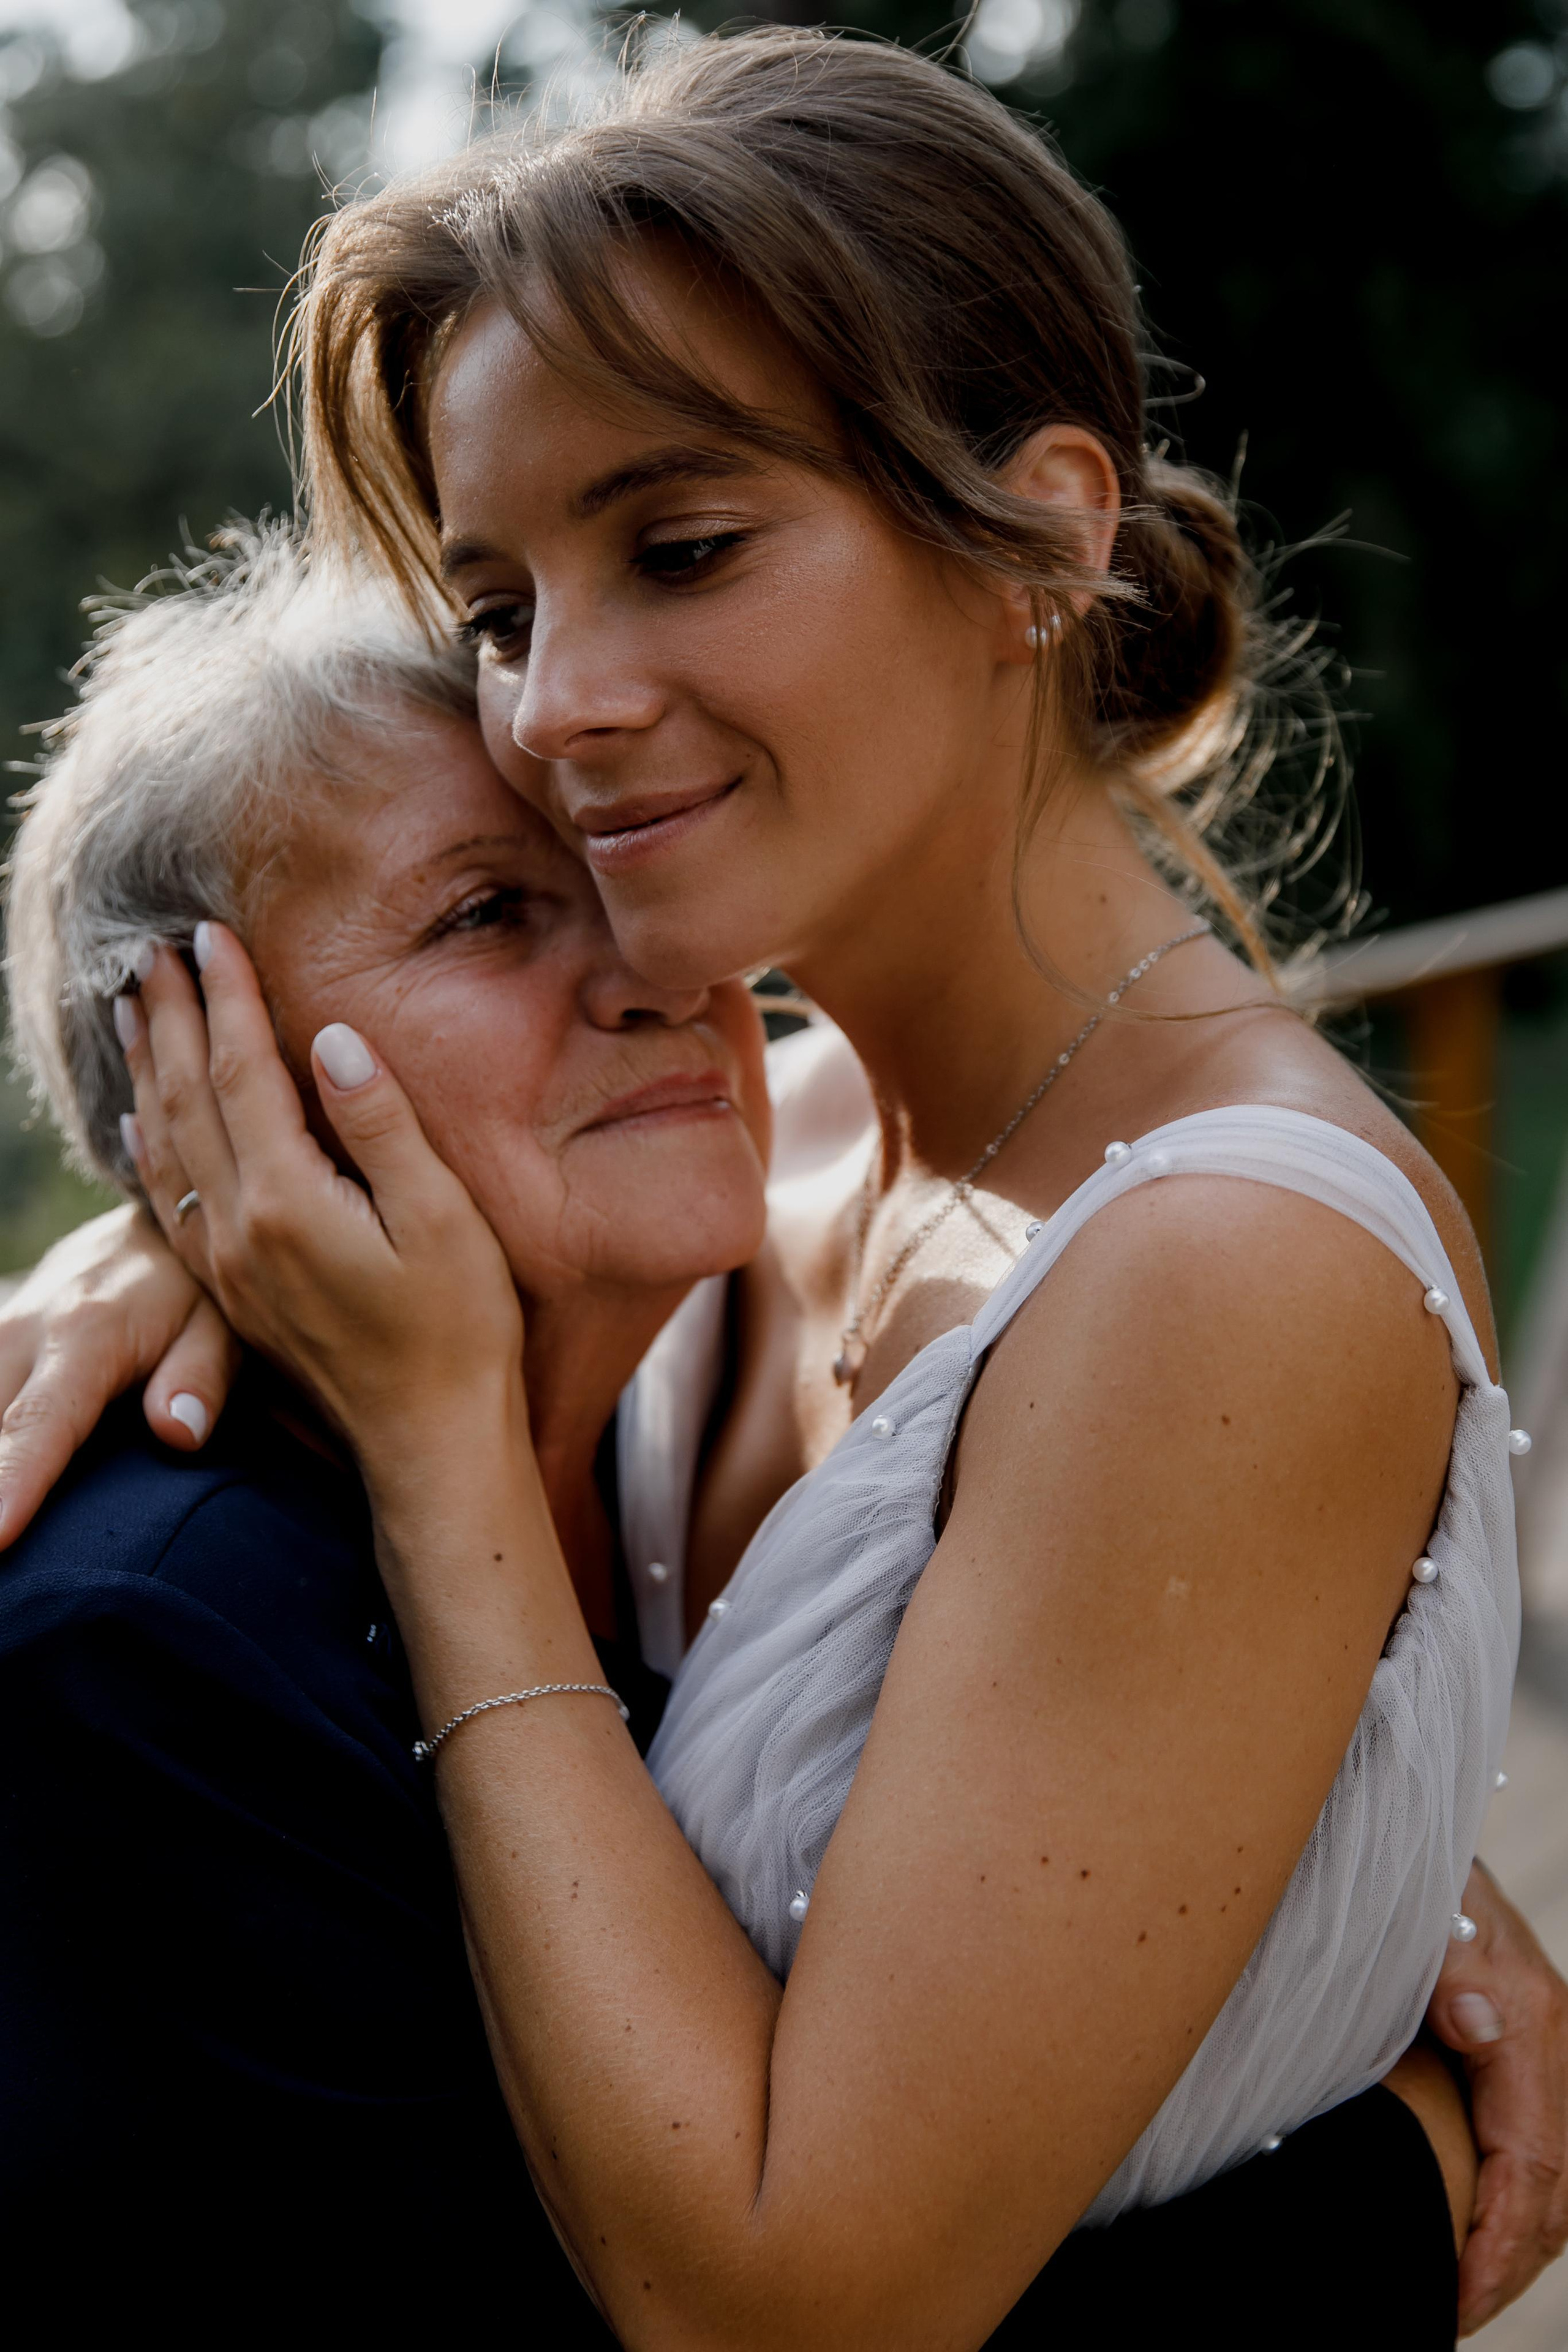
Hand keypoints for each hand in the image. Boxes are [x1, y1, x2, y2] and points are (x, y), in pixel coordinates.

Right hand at [0, 1206, 240, 1549]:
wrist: (144, 1230)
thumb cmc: (193, 1290)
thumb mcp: (221, 1323)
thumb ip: (202, 1377)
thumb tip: (179, 1433)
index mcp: (85, 1335)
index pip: (40, 1423)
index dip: (15, 1483)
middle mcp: (24, 1334)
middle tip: (10, 1576)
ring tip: (5, 1542)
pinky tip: (0, 1484)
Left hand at [117, 924, 522, 1474]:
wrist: (431, 1443)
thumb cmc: (460, 1331)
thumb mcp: (442, 1219)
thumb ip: (379, 1124)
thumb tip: (331, 1037)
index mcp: (288, 1201)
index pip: (241, 1072)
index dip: (225, 997)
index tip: (211, 933)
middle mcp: (238, 1231)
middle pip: (187, 1097)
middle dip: (169, 1016)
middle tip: (152, 948)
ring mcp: (227, 1267)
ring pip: (166, 1143)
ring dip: (145, 1068)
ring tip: (132, 1007)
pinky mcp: (233, 1295)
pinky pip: (167, 1200)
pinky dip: (149, 1143)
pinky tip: (140, 1118)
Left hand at [1427, 1859, 1567, 2331]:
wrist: (1405, 1833)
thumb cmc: (1407, 1874)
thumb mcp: (1422, 1910)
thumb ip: (1447, 1966)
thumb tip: (1476, 2022)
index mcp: (1526, 2014)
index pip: (1531, 2159)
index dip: (1497, 2240)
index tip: (1454, 2298)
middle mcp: (1545, 2035)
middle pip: (1552, 2185)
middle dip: (1506, 2264)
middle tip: (1445, 2316)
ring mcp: (1535, 2043)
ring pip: (1550, 2173)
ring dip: (1513, 2243)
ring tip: (1456, 2297)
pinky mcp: (1514, 2047)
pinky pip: (1530, 2144)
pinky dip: (1511, 2202)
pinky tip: (1469, 2234)